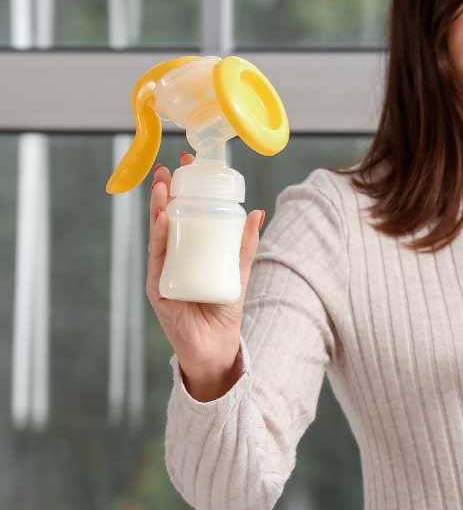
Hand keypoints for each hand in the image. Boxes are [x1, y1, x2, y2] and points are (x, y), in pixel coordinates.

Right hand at [147, 152, 264, 401]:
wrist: (216, 347)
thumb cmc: (224, 310)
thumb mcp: (239, 270)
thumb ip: (246, 244)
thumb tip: (257, 212)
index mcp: (189, 250)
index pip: (183, 213)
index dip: (184, 188)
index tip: (188, 163)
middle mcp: (172, 258)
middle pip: (165, 218)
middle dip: (165, 191)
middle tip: (168, 168)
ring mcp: (162, 272)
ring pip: (157, 234)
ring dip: (158, 208)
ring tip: (163, 186)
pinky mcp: (158, 288)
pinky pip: (158, 258)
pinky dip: (159, 237)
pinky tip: (162, 218)